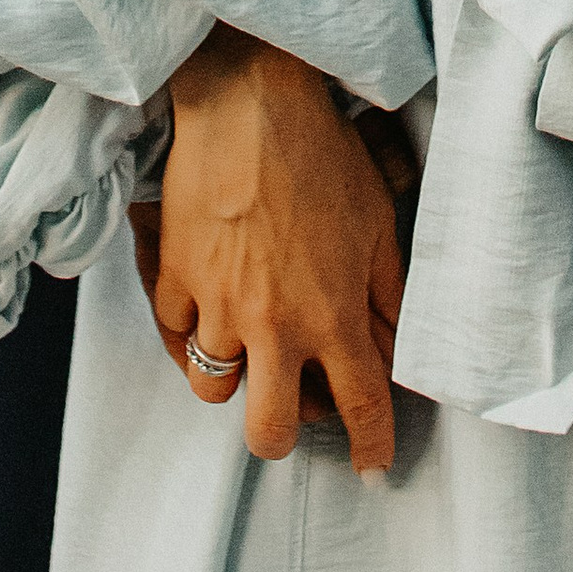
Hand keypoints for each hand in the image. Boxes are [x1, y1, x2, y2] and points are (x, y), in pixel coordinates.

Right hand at [146, 30, 407, 474]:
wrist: (250, 104)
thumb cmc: (323, 155)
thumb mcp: (377, 221)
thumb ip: (388, 292)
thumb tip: (397, 344)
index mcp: (332, 314)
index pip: (360, 404)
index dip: (372, 445)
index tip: (374, 467)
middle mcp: (274, 325)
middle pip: (267, 433)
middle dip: (278, 436)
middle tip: (286, 408)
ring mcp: (219, 306)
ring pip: (213, 388)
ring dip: (231, 374)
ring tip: (244, 344)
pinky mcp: (176, 277)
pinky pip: (175, 331)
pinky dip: (190, 325)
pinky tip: (206, 300)